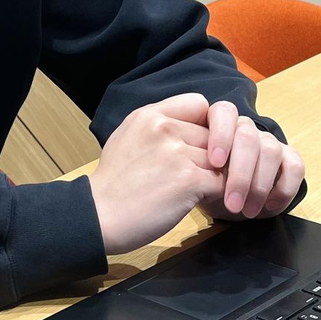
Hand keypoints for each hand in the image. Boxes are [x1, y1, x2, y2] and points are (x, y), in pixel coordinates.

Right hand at [88, 93, 228, 254]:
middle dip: (209, 156)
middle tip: (190, 175)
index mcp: (149, 115)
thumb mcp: (128, 137)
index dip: (204, 124)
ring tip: (190, 191)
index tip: (194, 145)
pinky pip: (222, 182)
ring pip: (222, 160)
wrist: (98, 216)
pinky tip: (195, 201)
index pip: (199, 103)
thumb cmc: (113, 184)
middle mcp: (164, 127)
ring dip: (213, 177)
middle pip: (213, 135)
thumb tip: (190, 127)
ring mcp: (177, 153)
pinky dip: (215, 195)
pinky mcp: (188, 180)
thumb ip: (157, 127)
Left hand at [195, 99, 304, 220]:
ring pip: (270, 150)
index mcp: (219, 124)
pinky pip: (295, 166)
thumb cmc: (202, 185)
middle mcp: (245, 129)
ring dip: (259, 185)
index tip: (214, 163)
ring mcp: (268, 142)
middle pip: (248, 136)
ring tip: (246, 210)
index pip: (223, 113)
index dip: (221, 135)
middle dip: (240, 173)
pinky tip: (269, 205)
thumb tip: (183, 160)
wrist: (223, 205)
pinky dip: (283, 187)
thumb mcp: (189, 174)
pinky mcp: (289, 160)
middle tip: (232, 202)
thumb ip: (186, 159)